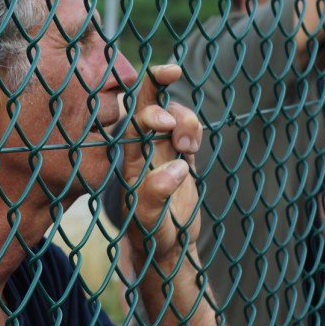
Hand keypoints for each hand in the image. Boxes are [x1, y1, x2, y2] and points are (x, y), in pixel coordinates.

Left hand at [121, 65, 201, 264]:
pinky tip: (192, 148)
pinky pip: (188, 130)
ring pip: (175, 115)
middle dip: (167, 98)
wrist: (166, 247)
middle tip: (180, 134)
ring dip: (187, 121)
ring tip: (190, 148)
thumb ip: (156, 195)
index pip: (133, 114)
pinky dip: (194, 130)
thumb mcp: (149, 222)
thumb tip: (176, 167)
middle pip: (152, 104)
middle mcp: (144, 149)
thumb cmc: (151, 237)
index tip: (170, 78)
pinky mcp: (181, 158)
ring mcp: (163, 151)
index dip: (149, 89)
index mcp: (130, 157)